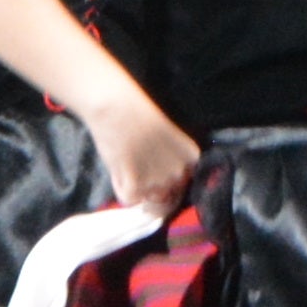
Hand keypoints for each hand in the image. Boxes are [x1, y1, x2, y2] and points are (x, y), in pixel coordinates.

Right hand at [84, 89, 199, 211]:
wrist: (115, 106)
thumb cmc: (136, 112)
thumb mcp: (165, 135)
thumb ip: (171, 159)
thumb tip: (162, 186)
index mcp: (191, 157)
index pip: (183, 182)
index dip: (166, 177)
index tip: (151, 162)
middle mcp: (179, 172)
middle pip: (167, 193)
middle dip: (152, 185)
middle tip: (135, 162)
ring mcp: (158, 181)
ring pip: (148, 198)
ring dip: (136, 187)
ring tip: (125, 162)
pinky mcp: (136, 186)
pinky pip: (129, 199)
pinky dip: (121, 188)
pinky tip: (118, 168)